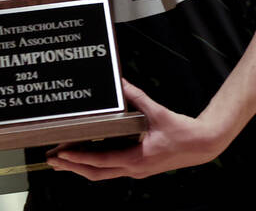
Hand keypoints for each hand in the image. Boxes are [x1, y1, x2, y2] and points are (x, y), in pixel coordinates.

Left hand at [47, 80, 226, 180]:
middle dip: (72, 168)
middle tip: (52, 160)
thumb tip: (120, 82)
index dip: (78, 159)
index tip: (61, 154)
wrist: (203, 145)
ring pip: (103, 174)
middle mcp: (134, 169)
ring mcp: (136, 170)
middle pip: (96, 173)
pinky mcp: (140, 167)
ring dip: (82, 168)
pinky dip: (96, 165)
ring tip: (63, 161)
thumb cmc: (183, 132)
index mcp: (136, 159)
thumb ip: (136, 97)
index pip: (99, 162)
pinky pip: (112, 169)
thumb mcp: (157, 112)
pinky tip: (87, 157)